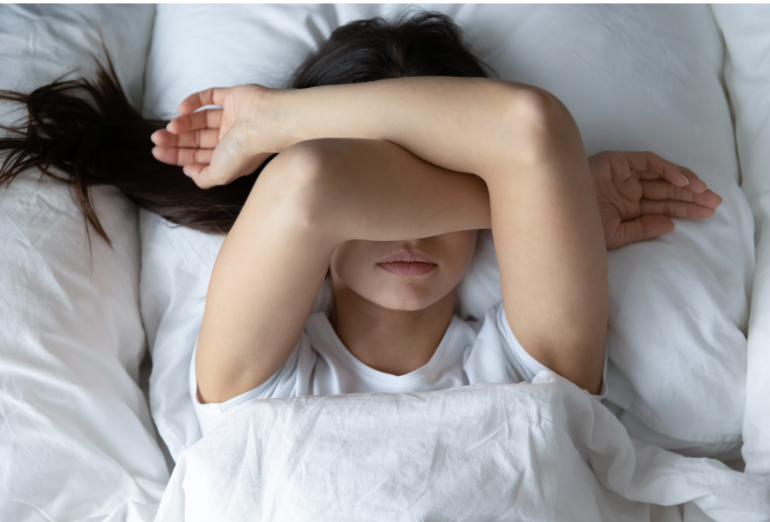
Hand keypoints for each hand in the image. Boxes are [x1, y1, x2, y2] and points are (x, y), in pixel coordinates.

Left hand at [150, 84, 277, 188]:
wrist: (268, 123)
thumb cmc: (247, 150)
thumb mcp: (221, 174)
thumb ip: (204, 178)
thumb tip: (189, 172)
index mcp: (231, 157)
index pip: (199, 157)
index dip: (178, 156)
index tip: (158, 153)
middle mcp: (231, 138)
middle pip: (197, 139)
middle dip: (175, 140)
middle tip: (155, 139)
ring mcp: (232, 117)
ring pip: (200, 119)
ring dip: (182, 123)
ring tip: (169, 127)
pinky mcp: (233, 97)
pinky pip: (209, 97)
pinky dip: (193, 102)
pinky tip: (180, 109)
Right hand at [589, 151, 722, 249]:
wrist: (556, 214)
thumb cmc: (580, 228)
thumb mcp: (616, 235)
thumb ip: (643, 229)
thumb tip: (671, 224)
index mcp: (626, 208)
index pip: (663, 206)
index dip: (685, 209)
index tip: (707, 214)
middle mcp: (627, 189)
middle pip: (666, 190)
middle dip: (691, 196)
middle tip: (715, 203)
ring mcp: (622, 174)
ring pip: (661, 176)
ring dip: (684, 183)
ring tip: (704, 193)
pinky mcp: (617, 161)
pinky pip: (648, 162)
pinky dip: (666, 168)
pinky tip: (683, 181)